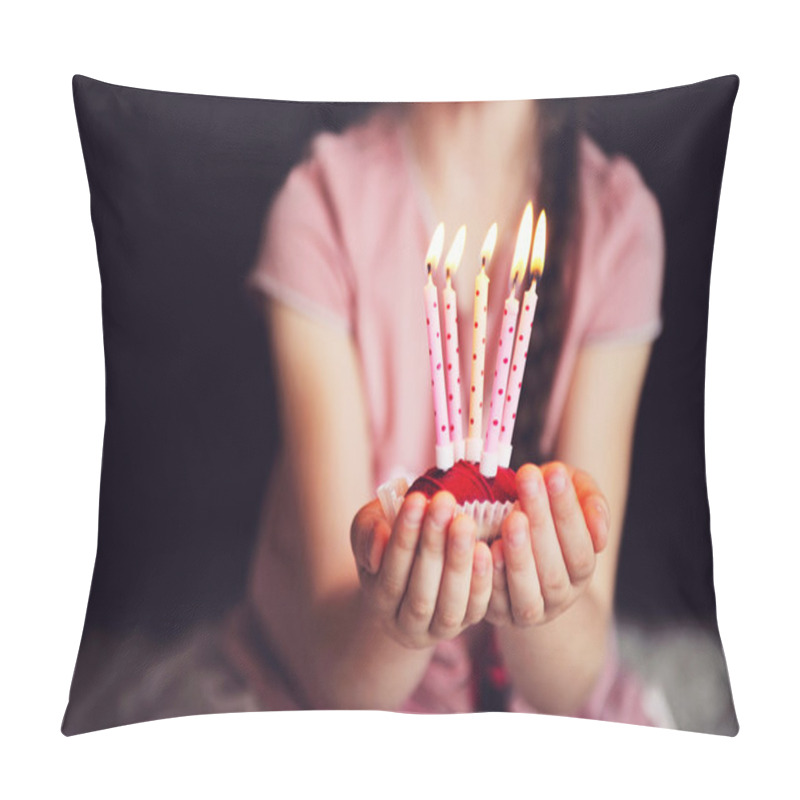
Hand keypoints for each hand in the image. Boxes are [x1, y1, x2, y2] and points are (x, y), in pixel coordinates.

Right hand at [351, 491, 492, 648]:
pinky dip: (480, 581)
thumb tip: (382, 538)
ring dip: (458, 562)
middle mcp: (404, 623)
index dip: (403, 537)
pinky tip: (484, 548)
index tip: (416, 499)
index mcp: (376, 599)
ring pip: (448, 606)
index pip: (390, 574)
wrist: (410, 568)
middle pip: (419, 593)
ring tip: (464, 522)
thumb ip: (368, 531)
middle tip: (445, 502)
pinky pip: (475, 609)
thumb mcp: (369, 529)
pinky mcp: (466, 624)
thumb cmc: (388, 538)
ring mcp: (436, 629)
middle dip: (433, 545)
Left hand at [486, 462, 609, 627]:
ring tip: (513, 518)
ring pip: (528, 593)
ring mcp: (529, 609)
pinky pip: (495, 602)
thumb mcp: (573, 496)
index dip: (568, 510)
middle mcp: (560, 596)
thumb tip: (597, 522)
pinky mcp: (497, 613)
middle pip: (555, 570)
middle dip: (542, 521)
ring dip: (520, 555)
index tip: (554, 471)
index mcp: (582, 571)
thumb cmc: (544, 509)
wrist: (509, 535)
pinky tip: (487, 547)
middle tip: (528, 480)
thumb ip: (590, 502)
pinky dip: (492, 577)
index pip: (581, 548)